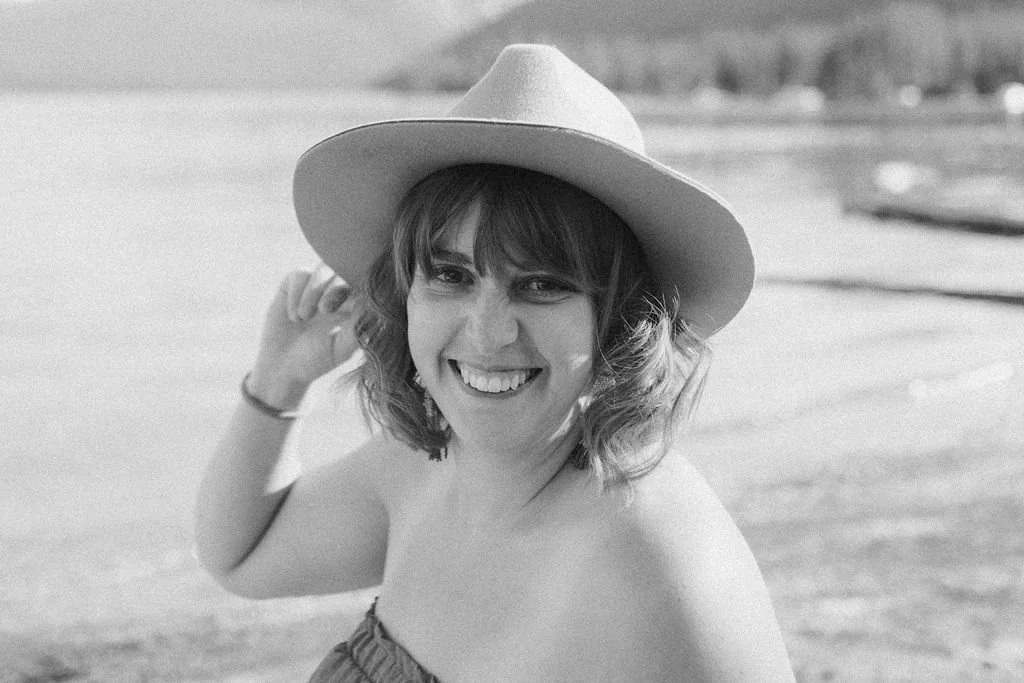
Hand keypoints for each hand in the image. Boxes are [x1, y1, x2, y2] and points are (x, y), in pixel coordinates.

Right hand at [247, 263, 360, 409]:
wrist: (283, 367)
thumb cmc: (317, 360)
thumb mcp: (341, 348)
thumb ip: (358, 328)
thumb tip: (374, 308)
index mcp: (356, 305)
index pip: (366, 284)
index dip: (360, 287)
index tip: (350, 306)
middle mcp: (339, 291)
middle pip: (345, 270)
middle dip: (335, 288)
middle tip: (325, 310)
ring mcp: (317, 285)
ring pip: (323, 269)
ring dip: (314, 292)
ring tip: (304, 317)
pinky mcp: (294, 283)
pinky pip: (300, 275)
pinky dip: (297, 295)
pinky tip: (294, 318)